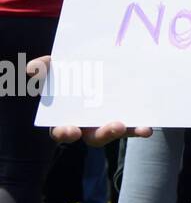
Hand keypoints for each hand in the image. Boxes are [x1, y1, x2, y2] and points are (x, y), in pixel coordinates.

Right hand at [25, 56, 152, 146]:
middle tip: (115, 126)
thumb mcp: (55, 68)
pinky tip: (148, 128)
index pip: (62, 132)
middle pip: (95, 138)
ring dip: (127, 132)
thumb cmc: (69, 71)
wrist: (99, 65)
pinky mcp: (126, 118)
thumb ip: (43, 68)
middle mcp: (88, 125)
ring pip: (116, 133)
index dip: (65, 133)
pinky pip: (133, 127)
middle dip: (104, 134)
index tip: (71, 130)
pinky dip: (140, 129)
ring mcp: (107, 122)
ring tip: (140, 128)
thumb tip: (32, 69)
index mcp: (67, 118)